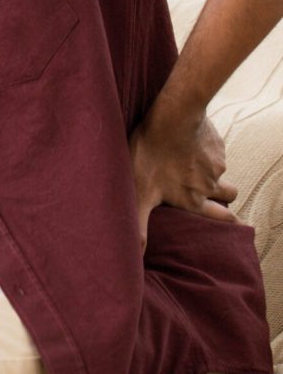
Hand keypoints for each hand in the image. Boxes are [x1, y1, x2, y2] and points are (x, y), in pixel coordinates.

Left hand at [127, 102, 238, 254]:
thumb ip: (138, 226)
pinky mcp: (215, 143)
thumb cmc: (151, 156)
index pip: (221, 219)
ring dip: (210, 172)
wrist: (172, 117)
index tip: (236, 227)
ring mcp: (215, 163)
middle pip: (229, 195)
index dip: (228, 224)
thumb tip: (136, 256)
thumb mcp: (139, 194)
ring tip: (189, 163)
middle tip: (217, 196)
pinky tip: (186, 142)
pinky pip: (214, 150)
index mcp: (193, 201)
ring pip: (220, 172)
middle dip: (224, 198)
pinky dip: (204, 149)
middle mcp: (209, 186)